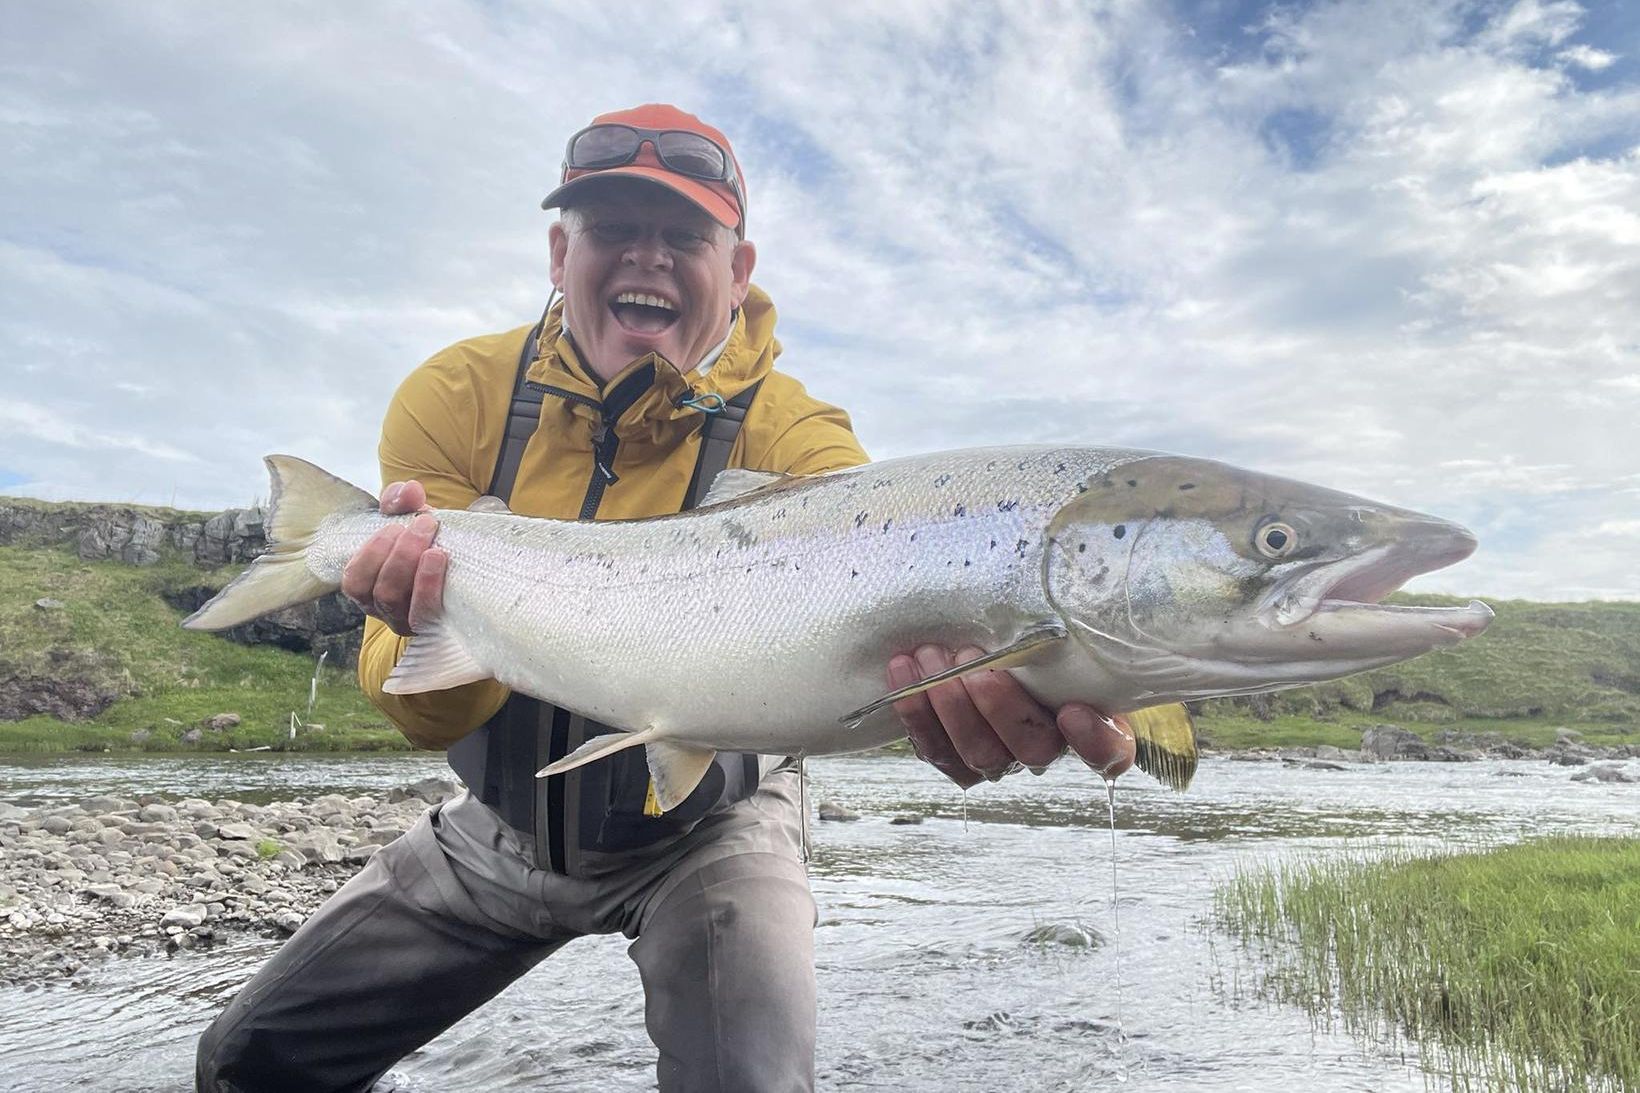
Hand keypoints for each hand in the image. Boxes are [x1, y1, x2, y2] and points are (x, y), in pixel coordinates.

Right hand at [340, 480, 445, 636]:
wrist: (468, 559)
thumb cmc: (431, 541)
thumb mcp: (412, 517)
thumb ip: (402, 500)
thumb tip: (410, 490)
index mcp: (371, 585)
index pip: (354, 579)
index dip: (370, 552)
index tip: (397, 523)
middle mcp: (385, 609)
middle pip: (375, 588)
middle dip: (396, 553)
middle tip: (424, 524)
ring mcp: (407, 620)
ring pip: (391, 599)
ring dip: (408, 564)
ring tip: (432, 541)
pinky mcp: (433, 626)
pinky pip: (422, 612)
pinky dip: (427, 584)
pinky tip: (438, 558)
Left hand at [888, 645, 1135, 788]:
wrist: (981, 648)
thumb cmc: (1031, 639)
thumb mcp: (1059, 632)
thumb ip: (1067, 630)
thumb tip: (1063, 586)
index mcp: (1091, 724)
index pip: (1110, 751)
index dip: (1094, 740)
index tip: (1072, 712)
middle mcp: (1045, 749)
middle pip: (1031, 749)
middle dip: (998, 706)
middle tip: (972, 660)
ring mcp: (997, 758)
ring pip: (977, 753)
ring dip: (950, 703)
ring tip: (932, 656)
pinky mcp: (953, 758)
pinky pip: (933, 747)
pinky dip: (914, 709)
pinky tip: (903, 667)